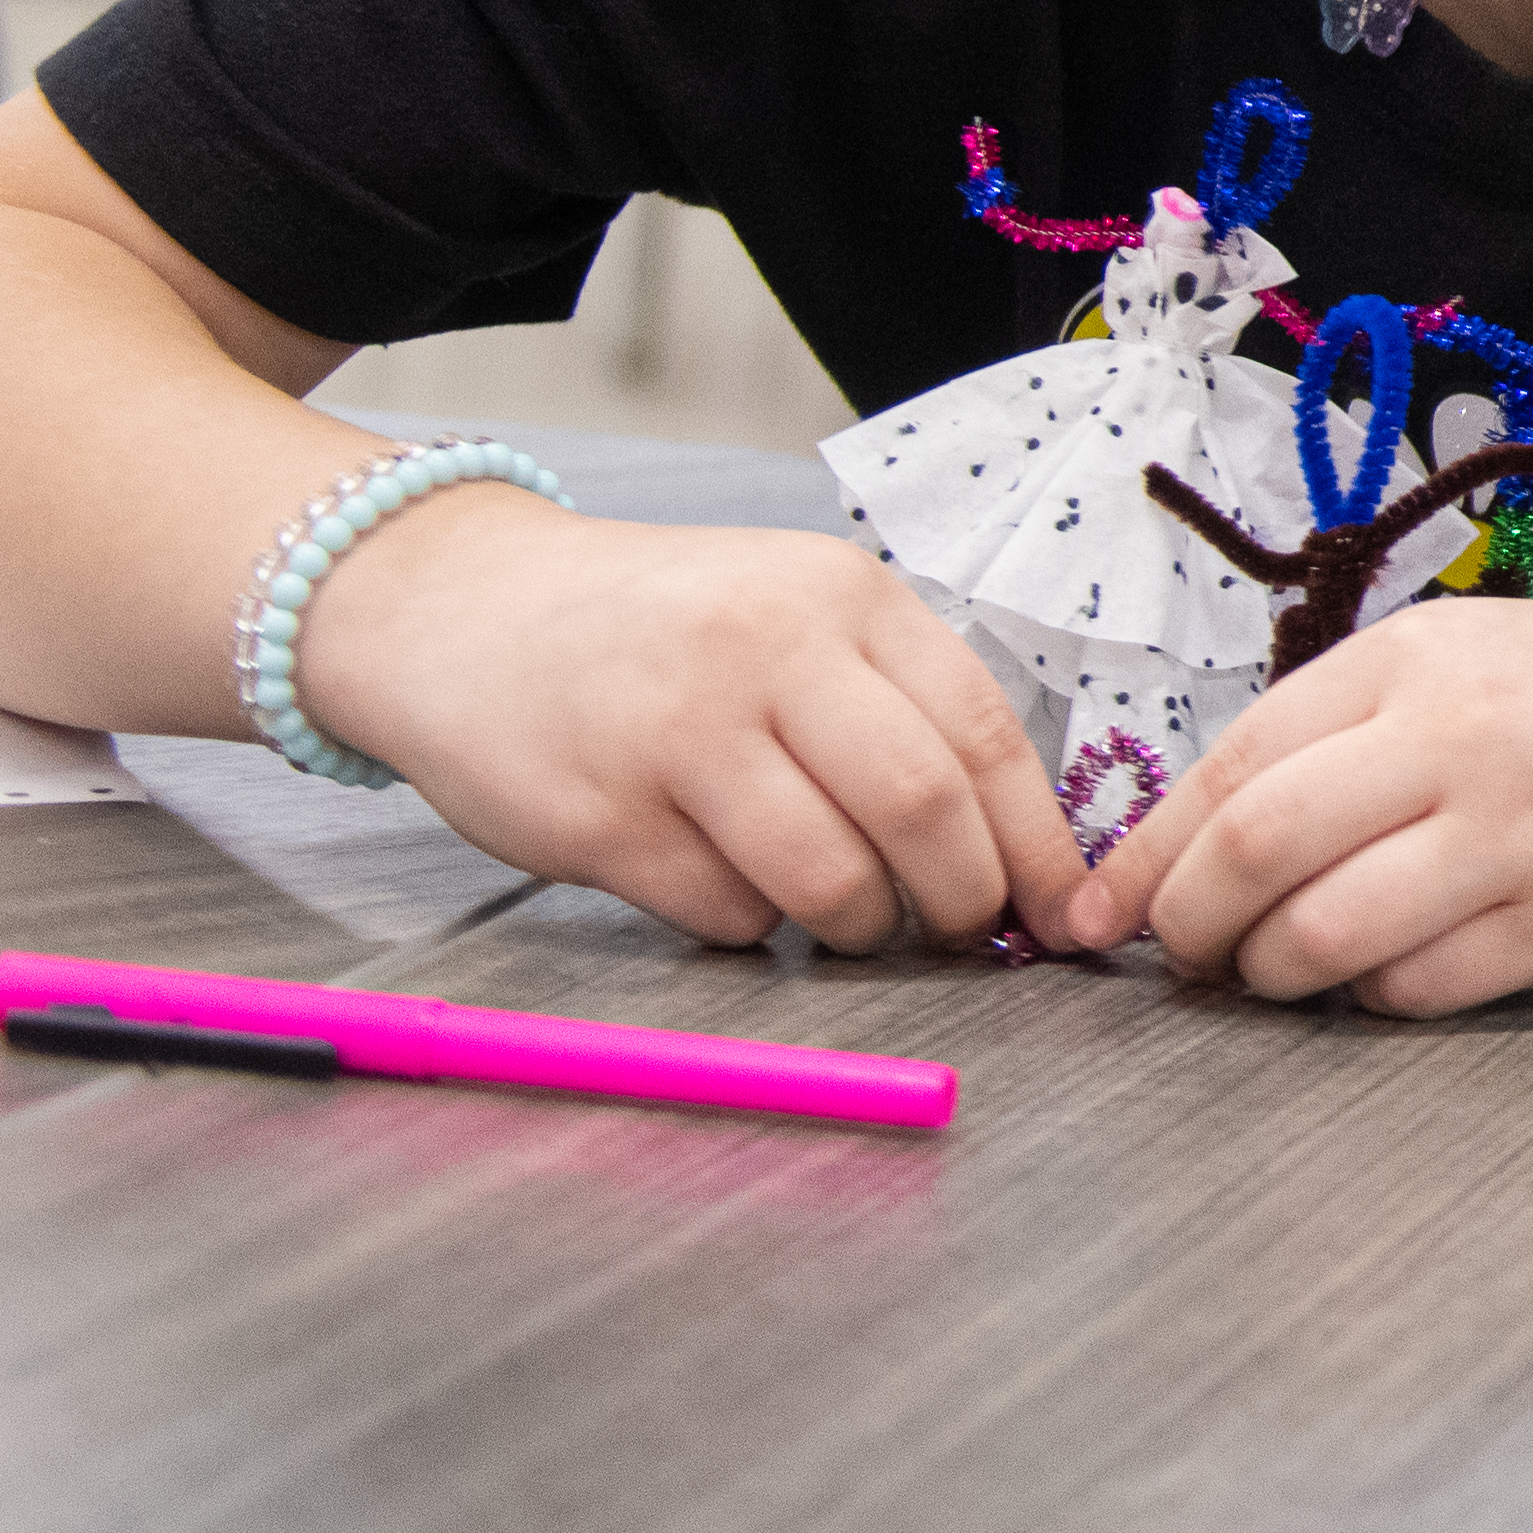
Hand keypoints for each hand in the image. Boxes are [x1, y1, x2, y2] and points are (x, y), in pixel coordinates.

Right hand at [290, 489, 1091, 956]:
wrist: (464, 610)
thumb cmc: (662, 631)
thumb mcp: (793, 615)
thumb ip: (897, 706)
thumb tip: (1016, 852)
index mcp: (843, 597)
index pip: (983, 733)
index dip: (1038, 842)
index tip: (1067, 914)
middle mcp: (765, 650)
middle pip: (918, 808)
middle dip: (961, 900)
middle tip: (958, 935)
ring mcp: (676, 732)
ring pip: (827, 878)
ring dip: (858, 928)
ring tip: (847, 919)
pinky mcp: (600, 816)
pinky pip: (725, 913)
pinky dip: (752, 926)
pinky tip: (728, 882)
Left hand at [1074, 587, 1532, 1014]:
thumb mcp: (1455, 663)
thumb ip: (1331, 737)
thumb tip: (1180, 849)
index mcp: (1412, 663)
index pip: (1234, 766)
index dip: (1145, 856)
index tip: (1092, 913)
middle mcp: (1459, 742)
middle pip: (1258, 851)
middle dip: (1188, 923)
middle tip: (1180, 953)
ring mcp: (1514, 839)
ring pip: (1326, 938)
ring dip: (1271, 973)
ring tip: (1276, 967)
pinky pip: (1415, 990)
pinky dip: (1370, 998)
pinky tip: (1380, 972)